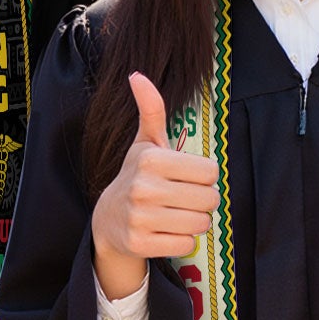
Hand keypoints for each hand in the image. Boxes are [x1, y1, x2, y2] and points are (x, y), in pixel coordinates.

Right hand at [90, 72, 217, 300]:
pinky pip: (186, 244)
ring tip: (176, 215)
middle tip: (184, 199)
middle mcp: (143, 187)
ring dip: (195, 221)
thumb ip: (151, 110)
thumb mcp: (145, 143)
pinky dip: (183, 241)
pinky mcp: (140, 243)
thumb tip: (137, 75)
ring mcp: (140, 217)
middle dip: (202, 200)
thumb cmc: (137, 176)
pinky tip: (166, 231)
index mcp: (150, 159)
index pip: (210, 171)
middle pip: (209, 198)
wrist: (108, 219)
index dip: (203, 176)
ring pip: (200, 223)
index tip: (186, 178)